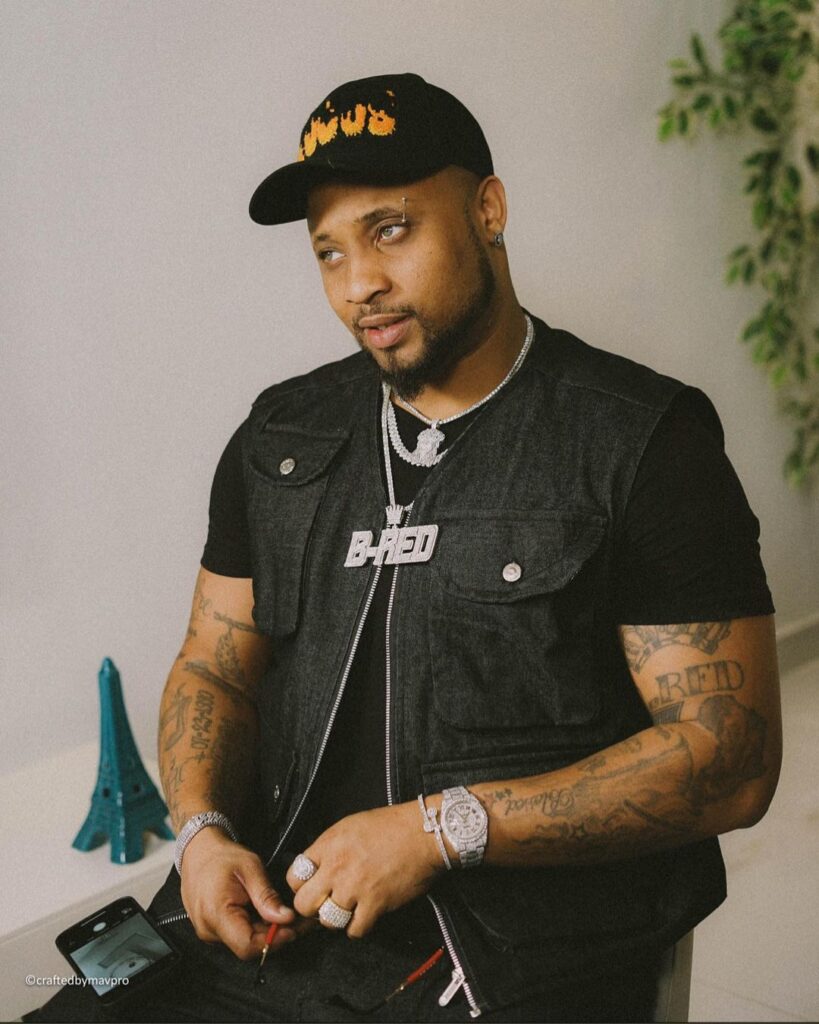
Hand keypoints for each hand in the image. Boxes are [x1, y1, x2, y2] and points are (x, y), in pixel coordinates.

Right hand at [180, 827, 298, 958]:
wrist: (198, 852)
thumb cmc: (222, 856)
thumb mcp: (250, 867)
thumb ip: (267, 896)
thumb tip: (286, 918)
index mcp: (215, 913)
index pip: (247, 945)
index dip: (274, 940)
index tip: (294, 928)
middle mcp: (208, 929)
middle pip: (248, 946)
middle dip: (276, 936)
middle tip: (301, 922)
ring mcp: (208, 932)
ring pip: (245, 942)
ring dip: (268, 932)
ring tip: (287, 916)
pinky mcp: (212, 931)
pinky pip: (238, 935)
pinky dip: (256, 927)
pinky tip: (269, 915)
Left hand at [285, 801, 444, 937]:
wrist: (424, 832)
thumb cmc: (391, 826)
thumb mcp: (350, 826)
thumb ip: (329, 848)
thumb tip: (317, 869)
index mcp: (328, 844)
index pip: (294, 877)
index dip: (301, 886)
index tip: (312, 888)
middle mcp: (337, 867)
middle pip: (303, 903)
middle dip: (312, 907)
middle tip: (326, 903)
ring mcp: (355, 887)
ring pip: (327, 921)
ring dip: (337, 918)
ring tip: (349, 909)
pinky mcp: (375, 904)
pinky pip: (354, 930)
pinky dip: (359, 927)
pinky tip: (366, 915)